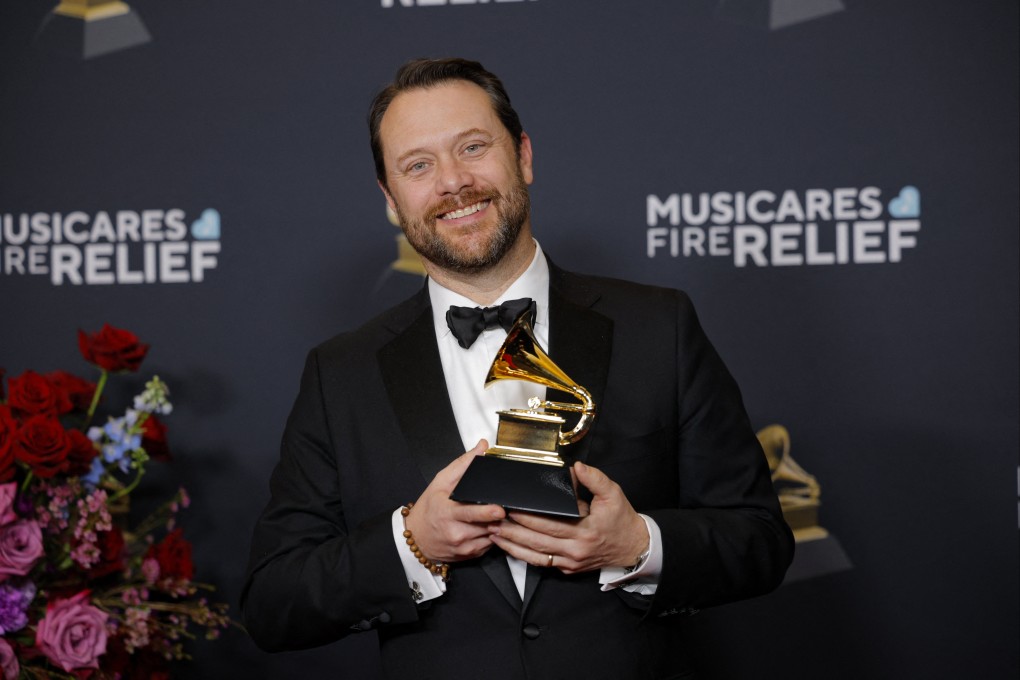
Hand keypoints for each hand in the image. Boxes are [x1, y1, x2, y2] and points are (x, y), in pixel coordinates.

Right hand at [404, 440, 505, 562]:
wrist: (416, 537)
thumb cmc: (428, 509)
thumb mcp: (440, 482)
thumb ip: (463, 464)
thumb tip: (482, 447)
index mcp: (448, 514)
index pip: (470, 514)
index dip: (487, 512)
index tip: (499, 510)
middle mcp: (456, 533)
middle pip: (487, 525)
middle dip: (497, 516)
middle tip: (502, 508)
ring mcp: (463, 547)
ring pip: (491, 535)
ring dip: (496, 525)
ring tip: (492, 515)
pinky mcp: (469, 555)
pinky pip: (489, 544)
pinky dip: (491, 535)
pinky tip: (484, 526)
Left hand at [488, 462, 648, 573]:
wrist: (633, 547)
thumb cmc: (621, 519)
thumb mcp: (613, 494)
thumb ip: (595, 479)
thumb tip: (576, 467)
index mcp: (586, 530)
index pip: (550, 523)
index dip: (528, 516)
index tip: (511, 506)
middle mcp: (576, 549)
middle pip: (537, 540)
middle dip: (513, 530)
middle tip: (492, 519)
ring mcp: (570, 562)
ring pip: (536, 555)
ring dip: (512, 545)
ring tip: (493, 533)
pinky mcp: (567, 569)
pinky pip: (541, 563)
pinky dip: (523, 556)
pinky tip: (509, 547)